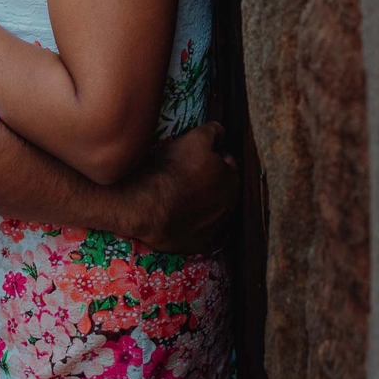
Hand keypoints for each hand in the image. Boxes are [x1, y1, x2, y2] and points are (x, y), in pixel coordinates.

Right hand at [119, 122, 239, 252]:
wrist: (145, 206)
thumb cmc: (171, 170)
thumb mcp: (196, 138)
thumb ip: (215, 133)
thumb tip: (221, 134)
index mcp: (232, 179)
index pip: (226, 163)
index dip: (210, 159)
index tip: (193, 160)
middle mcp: (231, 205)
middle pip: (222, 188)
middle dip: (210, 182)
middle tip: (186, 178)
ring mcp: (218, 228)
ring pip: (214, 210)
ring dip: (204, 204)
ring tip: (181, 198)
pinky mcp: (203, 245)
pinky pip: (205, 233)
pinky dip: (197, 226)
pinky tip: (182, 218)